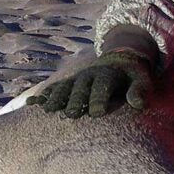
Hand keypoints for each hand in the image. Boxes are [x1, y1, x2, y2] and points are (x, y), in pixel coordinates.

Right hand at [28, 50, 152, 117]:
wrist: (121, 58)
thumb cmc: (133, 76)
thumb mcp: (142, 79)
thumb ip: (140, 90)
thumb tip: (138, 103)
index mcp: (108, 74)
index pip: (102, 87)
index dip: (99, 99)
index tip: (96, 113)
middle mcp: (90, 75)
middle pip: (80, 89)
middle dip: (75, 101)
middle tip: (70, 115)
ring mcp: (77, 79)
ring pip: (64, 88)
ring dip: (56, 98)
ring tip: (47, 110)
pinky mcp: (69, 83)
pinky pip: (54, 88)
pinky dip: (43, 95)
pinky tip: (31, 104)